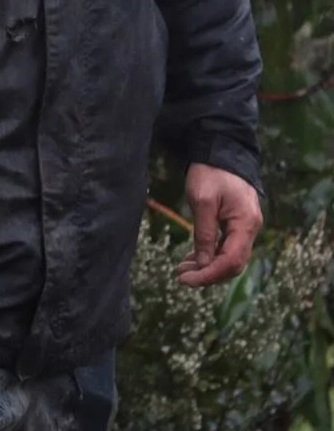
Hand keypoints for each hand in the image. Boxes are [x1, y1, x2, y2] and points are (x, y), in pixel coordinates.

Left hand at [176, 162, 262, 286]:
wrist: (219, 150)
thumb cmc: (210, 172)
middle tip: (181, 277)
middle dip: (208, 274)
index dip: (210, 274)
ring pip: (229, 257)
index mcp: (246, 224)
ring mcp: (244, 226)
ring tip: (182, 270)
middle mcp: (250, 228)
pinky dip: (210, 255)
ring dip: (207, 266)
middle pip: (233, 263)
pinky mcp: (236, 223)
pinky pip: (226, 246)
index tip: (186, 280)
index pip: (231, 261)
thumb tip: (204, 264)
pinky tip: (192, 259)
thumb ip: (204, 233)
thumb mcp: (202, 201)